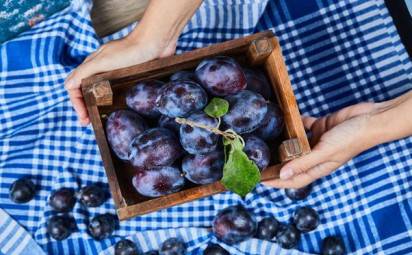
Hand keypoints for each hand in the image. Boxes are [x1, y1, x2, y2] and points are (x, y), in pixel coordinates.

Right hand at [65, 0, 202, 125]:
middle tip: (89, 123)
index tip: (84, 118)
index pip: (75, 87)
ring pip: (101, 93)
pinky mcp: (130, 78)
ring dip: (98, 106)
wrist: (156, 42)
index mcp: (92, 66)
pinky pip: (118, 93)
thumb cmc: (130, 50)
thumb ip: (85, 72)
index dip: (76, 104)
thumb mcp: (104, 61)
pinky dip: (113, 102)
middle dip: (85, 108)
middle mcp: (102, 71)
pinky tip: (117, 110)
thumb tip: (68, 86)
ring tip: (100, 119)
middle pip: (86, 91)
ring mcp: (116, 74)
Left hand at [263, 102, 379, 188]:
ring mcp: (319, 141)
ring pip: (297, 144)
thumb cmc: (351, 138)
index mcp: (319, 167)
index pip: (294, 180)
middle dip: (276, 164)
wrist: (370, 119)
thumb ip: (304, 163)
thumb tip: (283, 175)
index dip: (277, 182)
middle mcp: (317, 156)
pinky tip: (285, 120)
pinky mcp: (321, 127)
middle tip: (258, 161)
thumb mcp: (325, 152)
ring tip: (266, 141)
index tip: (260, 181)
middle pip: (293, 163)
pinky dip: (296, 124)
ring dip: (284, 143)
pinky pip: (304, 126)